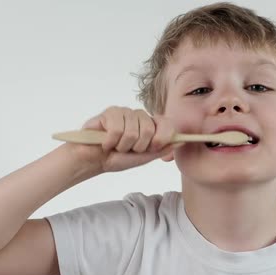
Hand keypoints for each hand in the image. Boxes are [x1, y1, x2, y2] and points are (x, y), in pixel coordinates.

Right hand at [68, 106, 182, 172]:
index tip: (152, 148)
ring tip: (115, 146)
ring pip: (132, 130)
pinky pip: (117, 128)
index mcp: (150, 125)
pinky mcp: (110, 112)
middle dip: (137, 146)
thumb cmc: (117, 158)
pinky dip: (110, 142)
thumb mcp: (143, 158)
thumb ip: (161, 149)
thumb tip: (181, 141)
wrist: (94, 160)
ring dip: (122, 146)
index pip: (166, 123)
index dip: (162, 137)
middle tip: (126, 149)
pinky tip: (105, 142)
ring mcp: (125, 112)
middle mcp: (139, 117)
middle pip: (149, 129)